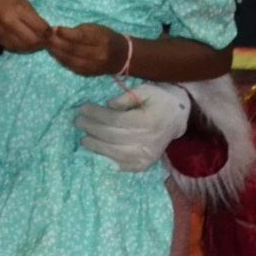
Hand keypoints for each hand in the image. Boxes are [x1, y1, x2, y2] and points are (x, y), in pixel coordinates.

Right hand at [0, 0, 50, 52]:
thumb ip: (31, 14)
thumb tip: (44, 29)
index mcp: (19, 9)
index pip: (41, 28)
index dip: (49, 33)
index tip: (51, 32)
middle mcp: (9, 22)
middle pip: (33, 41)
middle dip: (42, 42)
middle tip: (45, 40)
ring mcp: (0, 31)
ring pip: (22, 47)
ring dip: (31, 47)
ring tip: (35, 43)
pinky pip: (11, 47)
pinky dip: (20, 47)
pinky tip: (23, 43)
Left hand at [47, 23, 128, 76]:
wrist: (122, 56)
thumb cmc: (106, 37)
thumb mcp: (96, 28)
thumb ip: (78, 30)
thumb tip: (57, 31)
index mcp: (102, 40)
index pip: (82, 37)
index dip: (66, 33)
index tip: (53, 28)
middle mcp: (98, 55)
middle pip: (73, 49)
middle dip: (56, 43)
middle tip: (44, 37)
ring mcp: (93, 66)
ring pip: (70, 59)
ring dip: (55, 52)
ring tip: (46, 44)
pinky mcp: (88, 73)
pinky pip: (71, 66)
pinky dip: (60, 59)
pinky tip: (54, 53)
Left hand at [75, 82, 190, 171]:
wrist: (177, 118)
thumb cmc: (159, 100)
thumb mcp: (146, 90)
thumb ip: (127, 97)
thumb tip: (109, 105)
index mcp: (148, 121)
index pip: (115, 119)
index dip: (96, 114)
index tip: (83, 108)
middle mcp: (148, 140)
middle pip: (112, 136)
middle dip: (91, 128)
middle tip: (78, 121)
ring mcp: (147, 156)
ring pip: (114, 153)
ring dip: (95, 146)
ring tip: (83, 138)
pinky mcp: (144, 164)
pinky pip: (121, 165)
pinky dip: (106, 159)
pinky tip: (95, 152)